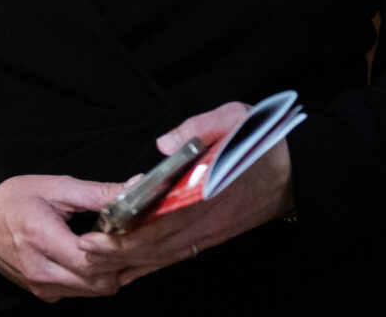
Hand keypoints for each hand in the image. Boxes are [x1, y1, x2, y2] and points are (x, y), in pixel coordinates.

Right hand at [0, 174, 128, 301]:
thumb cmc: (14, 200)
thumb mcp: (56, 187)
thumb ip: (98, 193)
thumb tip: (134, 187)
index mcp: (41, 238)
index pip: (90, 260)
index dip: (118, 249)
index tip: (137, 231)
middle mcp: (40, 270)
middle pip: (97, 281)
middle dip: (123, 263)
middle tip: (141, 241)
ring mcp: (41, 286)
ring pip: (93, 291)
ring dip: (114, 273)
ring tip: (127, 248)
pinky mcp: (43, 293)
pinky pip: (81, 293)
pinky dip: (98, 279)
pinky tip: (106, 259)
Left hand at [77, 101, 294, 286]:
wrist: (301, 172)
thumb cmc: (265, 141)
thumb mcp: (234, 119)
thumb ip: (198, 128)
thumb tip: (163, 144)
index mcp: (209, 192)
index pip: (161, 220)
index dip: (128, 231)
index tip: (99, 232)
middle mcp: (208, 220)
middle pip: (157, 245)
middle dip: (119, 252)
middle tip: (84, 252)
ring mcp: (213, 232)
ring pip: (166, 255)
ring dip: (131, 261)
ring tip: (98, 262)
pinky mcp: (216, 236)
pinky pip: (179, 255)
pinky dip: (153, 263)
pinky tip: (133, 267)